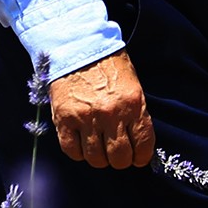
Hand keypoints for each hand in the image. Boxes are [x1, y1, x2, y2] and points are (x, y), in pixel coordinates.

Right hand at [50, 49, 153, 168]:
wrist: (78, 46)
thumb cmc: (108, 65)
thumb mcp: (133, 85)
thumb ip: (136, 112)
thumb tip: (138, 141)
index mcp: (133, 104)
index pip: (143, 144)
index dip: (142, 157)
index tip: (139, 158)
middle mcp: (111, 114)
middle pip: (119, 157)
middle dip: (121, 161)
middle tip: (118, 156)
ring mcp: (86, 118)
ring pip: (96, 158)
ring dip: (100, 159)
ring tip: (100, 150)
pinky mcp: (64, 120)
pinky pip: (72, 151)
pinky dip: (78, 154)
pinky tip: (82, 145)